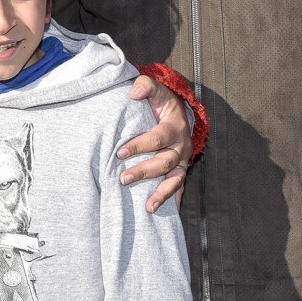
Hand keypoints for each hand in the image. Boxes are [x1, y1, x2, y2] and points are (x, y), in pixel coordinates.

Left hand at [118, 75, 191, 211]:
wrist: (177, 112)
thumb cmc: (161, 103)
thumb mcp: (156, 90)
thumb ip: (145, 86)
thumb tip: (133, 92)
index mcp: (174, 127)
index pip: (157, 138)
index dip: (139, 145)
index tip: (119, 153)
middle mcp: (181, 147)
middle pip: (164, 162)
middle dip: (144, 172)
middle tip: (123, 179)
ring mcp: (182, 161)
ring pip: (174, 180)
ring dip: (161, 194)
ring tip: (148, 207)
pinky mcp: (179, 172)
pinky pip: (177, 189)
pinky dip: (171, 201)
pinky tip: (161, 214)